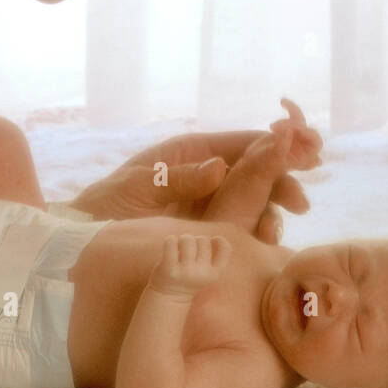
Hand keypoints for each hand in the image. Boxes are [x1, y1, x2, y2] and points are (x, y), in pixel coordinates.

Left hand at [70, 100, 321, 241]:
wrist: (80, 245)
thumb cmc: (102, 207)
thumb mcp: (135, 189)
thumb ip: (176, 181)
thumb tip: (219, 168)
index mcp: (191, 153)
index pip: (243, 143)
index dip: (278, 144)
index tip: (307, 151)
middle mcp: (207, 175)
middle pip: (258, 171)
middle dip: (284, 180)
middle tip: (301, 201)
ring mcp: (211, 204)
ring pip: (255, 200)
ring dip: (273, 211)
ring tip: (276, 229)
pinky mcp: (209, 232)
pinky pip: (242, 227)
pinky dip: (258, 232)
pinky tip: (265, 242)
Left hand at [149, 234, 230, 298]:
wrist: (170, 297)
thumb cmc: (191, 277)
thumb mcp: (208, 272)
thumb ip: (215, 256)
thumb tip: (215, 237)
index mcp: (214, 274)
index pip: (225, 250)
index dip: (220, 240)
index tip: (213, 240)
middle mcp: (201, 274)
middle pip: (203, 240)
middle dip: (196, 239)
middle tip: (190, 247)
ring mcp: (185, 272)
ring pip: (187, 239)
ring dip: (183, 238)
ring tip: (180, 245)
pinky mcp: (169, 269)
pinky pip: (171, 243)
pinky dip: (170, 239)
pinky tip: (171, 244)